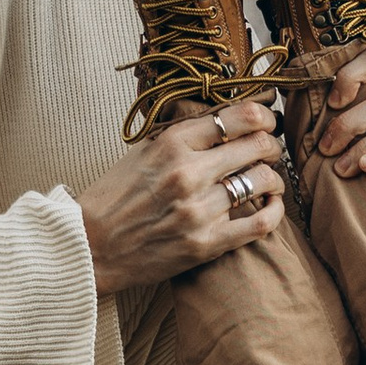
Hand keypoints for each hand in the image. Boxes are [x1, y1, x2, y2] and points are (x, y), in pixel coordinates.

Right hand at [76, 103, 287, 293]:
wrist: (91, 246)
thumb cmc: (114, 199)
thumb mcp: (142, 153)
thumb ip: (182, 137)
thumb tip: (223, 121)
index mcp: (172, 144)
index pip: (238, 117)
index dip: (262, 117)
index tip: (265, 123)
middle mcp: (188, 173)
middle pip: (258, 145)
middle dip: (270, 146)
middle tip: (269, 151)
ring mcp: (199, 210)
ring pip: (263, 181)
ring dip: (273, 178)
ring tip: (268, 180)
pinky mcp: (206, 244)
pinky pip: (260, 223)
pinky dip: (274, 211)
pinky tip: (271, 206)